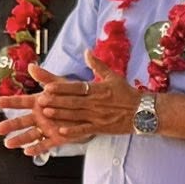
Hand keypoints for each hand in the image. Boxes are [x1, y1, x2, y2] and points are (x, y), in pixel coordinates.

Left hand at [10, 60, 139, 147]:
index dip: (61, 87)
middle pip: (73, 101)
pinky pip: (85, 130)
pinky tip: (61, 132)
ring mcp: (98, 116)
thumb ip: (97, 64)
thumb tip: (86, 51)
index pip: (76, 87)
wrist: (143, 111)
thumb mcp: (113, 76)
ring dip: (61, 115)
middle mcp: (96, 102)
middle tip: (41, 101)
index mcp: (98, 89)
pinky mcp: (101, 128)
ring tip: (46, 113)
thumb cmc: (127, 93)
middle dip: (56, 101)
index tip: (48, 87)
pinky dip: (73, 131)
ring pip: (76, 115)